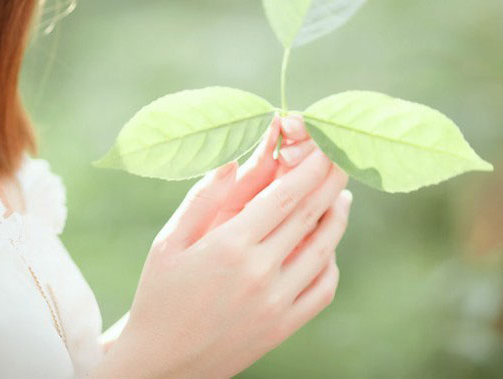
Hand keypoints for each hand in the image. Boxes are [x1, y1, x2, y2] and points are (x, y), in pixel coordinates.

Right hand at [105, 115, 351, 378]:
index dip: (311, 167)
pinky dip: (331, 260)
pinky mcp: (285, 326)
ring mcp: (277, 302)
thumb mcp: (169, 242)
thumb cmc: (160, 294)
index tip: (324, 145)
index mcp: (230, 246)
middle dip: (331, 181)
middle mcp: (260, 273)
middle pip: (310, 216)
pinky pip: (323, 287)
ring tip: (340, 196)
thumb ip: (203, 199)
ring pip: (325, 249)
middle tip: (343, 157)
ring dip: (337, 216)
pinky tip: (326, 244)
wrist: (163, 362)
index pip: (286, 196)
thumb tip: (234, 160)